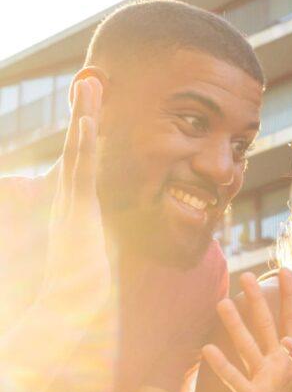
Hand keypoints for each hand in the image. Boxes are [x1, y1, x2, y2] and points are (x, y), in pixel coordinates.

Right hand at [39, 77, 109, 319]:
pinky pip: (81, 171)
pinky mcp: (77, 211)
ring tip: (91, 85)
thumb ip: (105, 239)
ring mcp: (72, 203)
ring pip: (79, 150)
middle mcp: (71, 199)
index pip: (85, 161)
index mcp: (78, 206)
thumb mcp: (101, 255)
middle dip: (84, 112)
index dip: (89, 133)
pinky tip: (88, 122)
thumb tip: (120, 236)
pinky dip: (83, 146)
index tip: (95, 107)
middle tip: (90, 80)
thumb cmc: (86, 289)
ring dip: (84, 116)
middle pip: (79, 146)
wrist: (71, 311)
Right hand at [201, 270, 291, 391]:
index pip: (291, 319)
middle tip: (246, 275)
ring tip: (222, 304)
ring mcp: (258, 375)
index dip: (290, 296)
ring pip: (245, 346)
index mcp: (288, 354)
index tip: (287, 269)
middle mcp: (271, 359)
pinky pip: (235, 378)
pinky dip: (222, 365)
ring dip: (235, 326)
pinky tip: (208, 349)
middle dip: (256, 301)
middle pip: (264, 325)